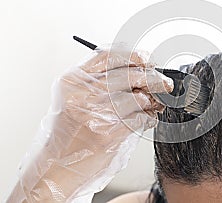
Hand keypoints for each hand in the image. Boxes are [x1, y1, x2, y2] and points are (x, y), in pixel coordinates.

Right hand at [7, 46, 172, 201]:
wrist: (57, 166)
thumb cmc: (69, 132)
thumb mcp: (75, 98)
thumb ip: (100, 80)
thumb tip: (140, 68)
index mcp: (73, 79)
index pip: (109, 55)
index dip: (134, 55)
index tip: (148, 61)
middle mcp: (82, 93)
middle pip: (129, 74)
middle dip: (153, 77)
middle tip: (164, 82)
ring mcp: (95, 113)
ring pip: (139, 97)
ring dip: (152, 101)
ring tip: (153, 105)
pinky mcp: (108, 133)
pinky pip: (140, 118)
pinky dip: (149, 118)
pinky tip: (147, 120)